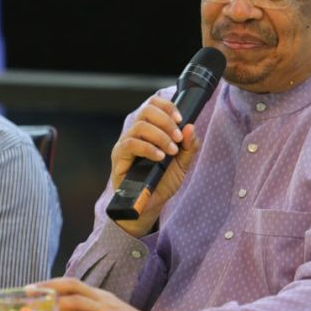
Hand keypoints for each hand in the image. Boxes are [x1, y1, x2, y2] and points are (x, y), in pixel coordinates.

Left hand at [38, 278, 173, 310]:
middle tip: (27, 293)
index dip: (52, 284)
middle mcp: (102, 299)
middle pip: (70, 285)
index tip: (33, 289)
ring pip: (74, 300)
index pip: (72, 284)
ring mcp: (106, 310)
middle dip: (47, 287)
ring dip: (51, 306)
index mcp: (101, 297)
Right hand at [109, 96, 198, 237]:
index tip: (180, 119)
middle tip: (177, 138)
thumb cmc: (163, 181)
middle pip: (146, 110)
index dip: (167, 106)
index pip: (153, 104)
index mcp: (151, 129)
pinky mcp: (119, 157)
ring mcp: (126, 143)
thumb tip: (190, 127)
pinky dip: (148, 148)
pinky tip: (159, 157)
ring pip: (139, 126)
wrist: (150, 205)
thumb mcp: (182, 163)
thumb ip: (189, 146)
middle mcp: (136, 132)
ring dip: (159, 136)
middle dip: (166, 121)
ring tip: (171, 150)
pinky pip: (130, 144)